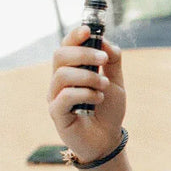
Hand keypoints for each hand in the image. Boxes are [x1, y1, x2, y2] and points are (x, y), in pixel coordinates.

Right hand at [47, 26, 126, 162]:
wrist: (108, 139)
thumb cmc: (108, 110)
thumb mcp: (115, 81)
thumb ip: (112, 60)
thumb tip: (104, 40)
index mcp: (71, 70)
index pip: (65, 46)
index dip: (74, 35)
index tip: (89, 30)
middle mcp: (59, 81)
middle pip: (60, 55)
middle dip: (84, 53)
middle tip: (104, 60)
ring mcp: (55, 97)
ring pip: (62, 74)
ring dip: (88, 76)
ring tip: (103, 86)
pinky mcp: (56, 114)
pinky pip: (65, 96)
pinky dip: (85, 93)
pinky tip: (97, 99)